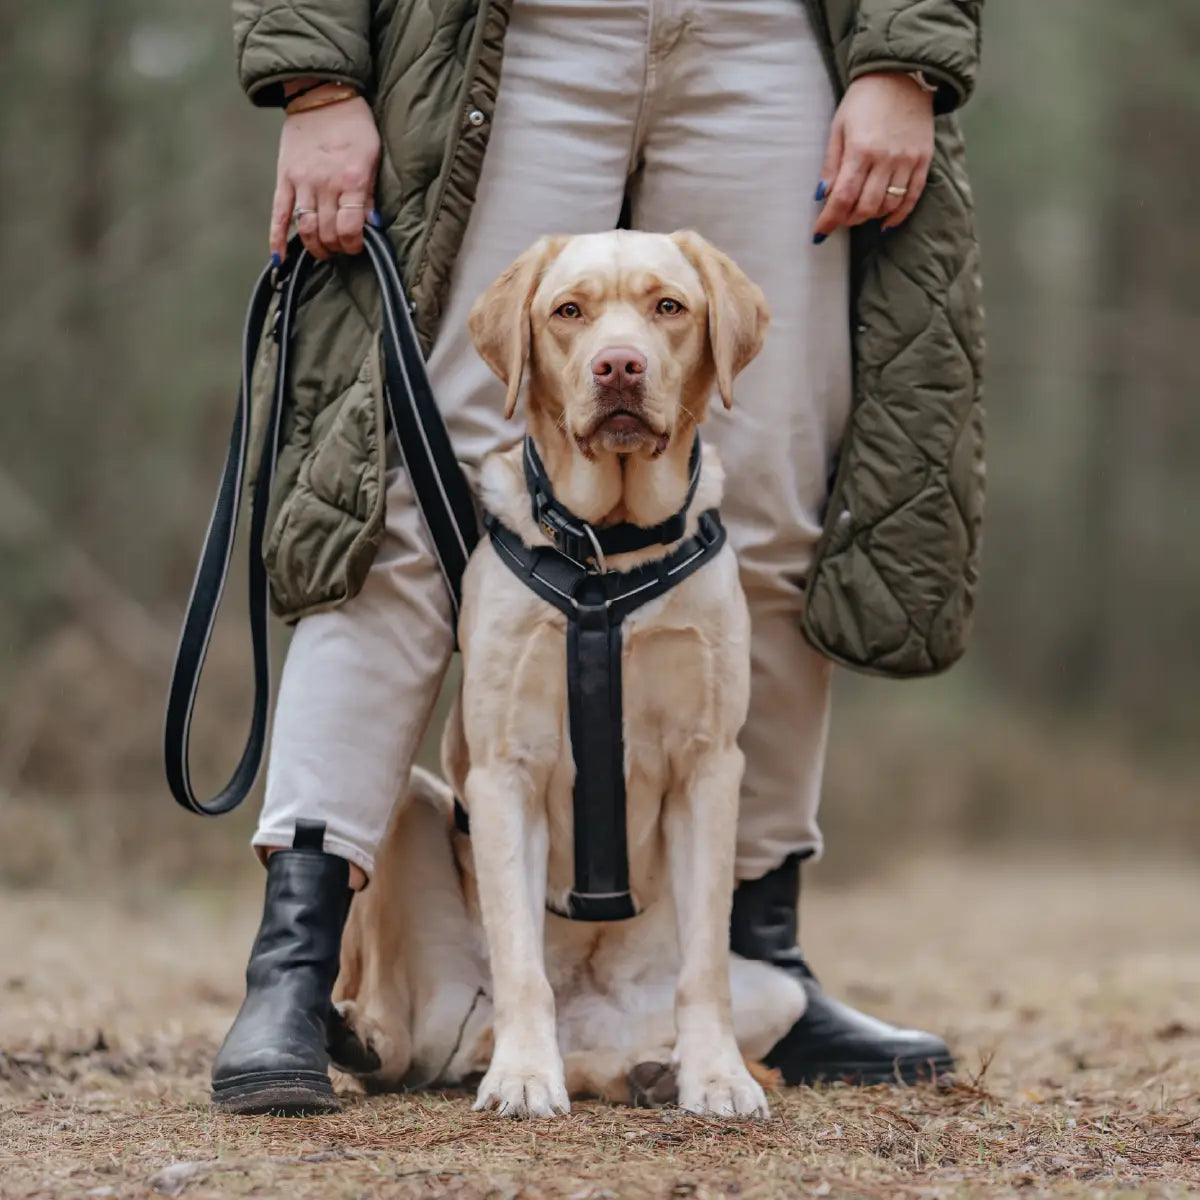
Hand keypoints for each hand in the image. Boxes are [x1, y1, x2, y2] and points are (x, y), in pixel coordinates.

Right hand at [271, 89, 380, 261]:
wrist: (321, 93)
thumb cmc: (354, 125)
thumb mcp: (372, 156)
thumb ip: (371, 193)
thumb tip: (371, 225)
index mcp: (352, 180)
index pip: (350, 229)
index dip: (354, 245)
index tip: (357, 246)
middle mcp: (325, 184)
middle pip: (328, 233)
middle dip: (336, 248)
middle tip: (341, 248)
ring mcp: (301, 182)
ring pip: (306, 229)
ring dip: (315, 247)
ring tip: (323, 251)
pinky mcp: (284, 178)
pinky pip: (278, 214)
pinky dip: (277, 239)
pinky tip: (280, 259)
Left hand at [813, 72, 933, 241]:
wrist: (902, 74)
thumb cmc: (864, 101)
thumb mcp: (838, 127)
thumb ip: (831, 165)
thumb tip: (823, 197)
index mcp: (861, 150)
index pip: (843, 198)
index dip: (829, 220)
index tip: (819, 233)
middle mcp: (886, 158)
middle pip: (865, 207)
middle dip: (847, 219)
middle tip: (839, 218)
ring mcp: (907, 160)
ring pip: (888, 206)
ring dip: (870, 217)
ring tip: (859, 212)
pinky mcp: (924, 160)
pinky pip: (912, 197)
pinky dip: (898, 215)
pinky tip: (885, 222)